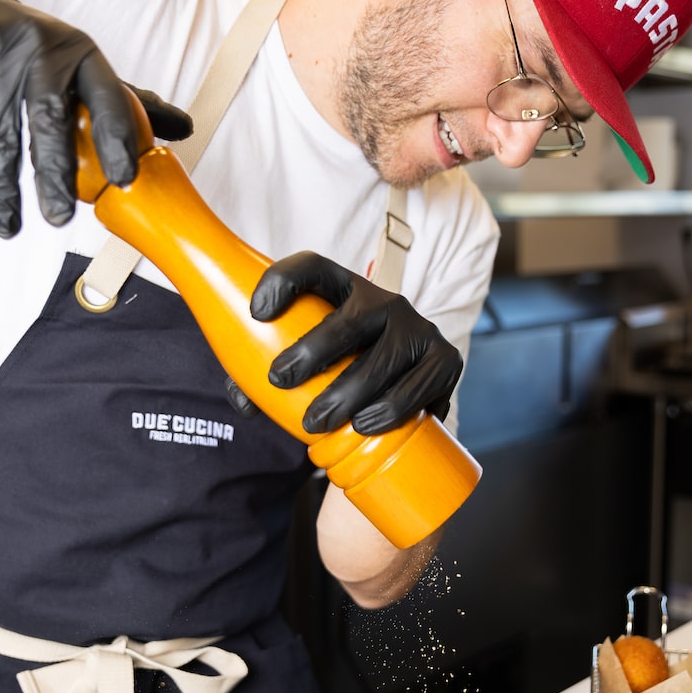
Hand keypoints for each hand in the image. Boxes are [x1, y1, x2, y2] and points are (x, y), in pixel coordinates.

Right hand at [0, 0, 191, 236]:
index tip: (125, 178)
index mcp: (79, 53)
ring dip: (5, 189)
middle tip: (61, 217)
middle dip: (55, 174)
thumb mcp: (78, 62)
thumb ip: (125, 100)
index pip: (108, 93)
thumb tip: (185, 128)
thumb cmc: (31, 46)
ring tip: (12, 227)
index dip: (119, 136)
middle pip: (49, 120)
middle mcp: (38, 53)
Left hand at [249, 251, 462, 435]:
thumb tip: (246, 403)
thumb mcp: (309, 363)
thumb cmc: (341, 373)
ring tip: (316, 422)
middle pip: (348, 320)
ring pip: (382, 360)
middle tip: (280, 380)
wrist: (404, 392)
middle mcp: (385, 301)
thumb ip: (270, 378)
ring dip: (346, 392)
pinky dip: (389, 408)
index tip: (256, 313)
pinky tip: (364, 424)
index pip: (312, 268)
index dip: (282, 282)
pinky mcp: (445, 359)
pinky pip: (416, 386)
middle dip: (312, 351)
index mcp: (343, 292)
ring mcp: (419, 328)